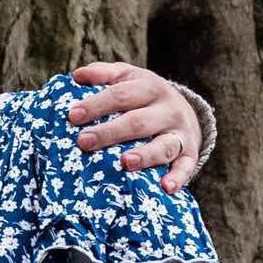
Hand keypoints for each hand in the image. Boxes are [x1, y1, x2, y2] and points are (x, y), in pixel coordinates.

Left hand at [69, 58, 202, 188]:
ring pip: (163, 146)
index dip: (97, 105)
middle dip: (111, 132)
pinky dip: (177, 178)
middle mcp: (167, 109)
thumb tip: (77, 76)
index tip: (73, 116)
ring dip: (145, 155)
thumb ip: (103, 74)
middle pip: (138, 122)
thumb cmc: (144, 96)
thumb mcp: (128, 78)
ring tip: (125, 162)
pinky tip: (165, 188)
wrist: (186, 111)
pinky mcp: (189, 154)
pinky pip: (185, 167)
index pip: (121, 95)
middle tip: (84, 142)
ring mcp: (179, 133)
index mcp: (149, 87)